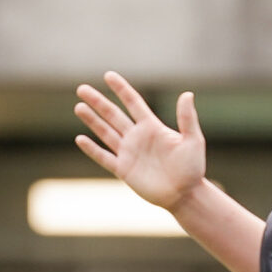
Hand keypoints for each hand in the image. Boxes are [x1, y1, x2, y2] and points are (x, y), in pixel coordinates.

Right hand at [73, 73, 208, 213]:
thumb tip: (188, 94)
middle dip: (98, 102)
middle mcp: (137, 137)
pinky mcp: (124, 170)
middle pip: (113, 115)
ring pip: (105, 132)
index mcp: (152, 127)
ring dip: (92, 120)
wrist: (185, 195)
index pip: (133, 102)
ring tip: (78, 107)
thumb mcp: (193, 141)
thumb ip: (187, 118)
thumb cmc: (192, 168)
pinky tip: (80, 139)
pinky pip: (104, 157)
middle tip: (81, 89)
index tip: (108, 75)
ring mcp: (129, 153)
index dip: (121, 89)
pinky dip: (92, 149)